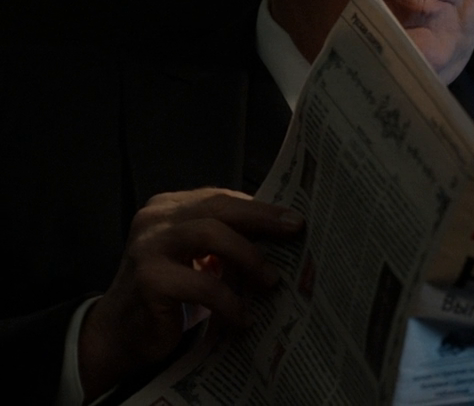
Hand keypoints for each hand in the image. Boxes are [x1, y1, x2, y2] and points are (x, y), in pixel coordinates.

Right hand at [78, 188, 303, 399]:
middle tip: (296, 231)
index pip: (221, 197)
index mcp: (169, 208)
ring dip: (248, 257)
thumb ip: (225, 239)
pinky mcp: (149, 280)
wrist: (118, 335)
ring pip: (210, 235)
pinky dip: (228, 300)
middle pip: (218, 207)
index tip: (295, 219)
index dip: (260, 207)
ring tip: (271, 281)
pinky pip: (201, 284)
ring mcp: (148, 247)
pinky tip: (243, 317)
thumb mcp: (197, 258)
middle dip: (262, 218)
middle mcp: (155, 220)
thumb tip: (282, 234)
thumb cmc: (168, 294)